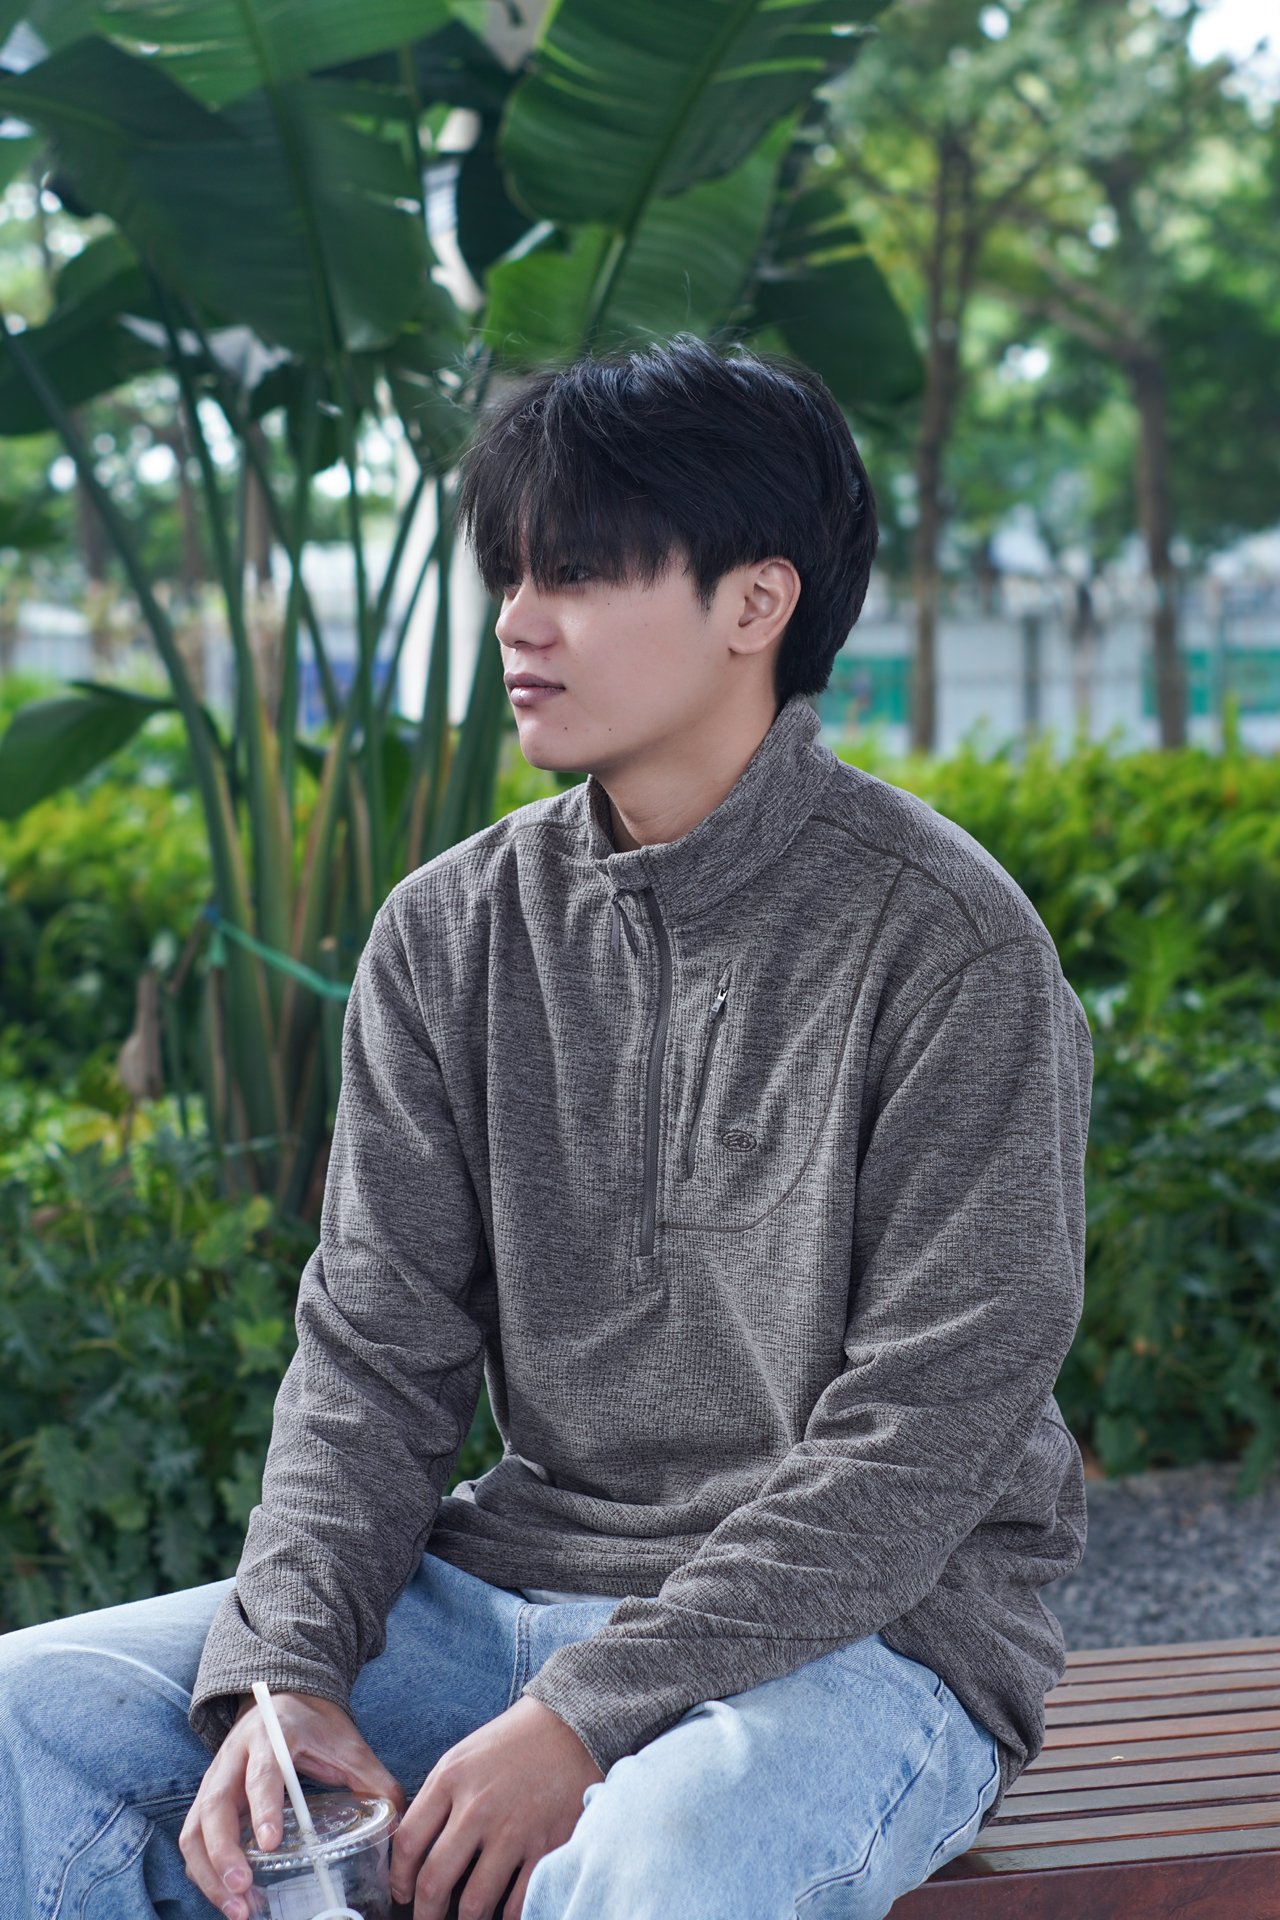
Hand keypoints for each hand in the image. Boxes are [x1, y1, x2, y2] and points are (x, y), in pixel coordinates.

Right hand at [179, 1691, 405, 1919]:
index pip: (262, 1773)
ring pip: (195, 1829)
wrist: (285, 1697)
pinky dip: (205, 1873)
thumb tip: (400, 1822)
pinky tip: (231, 1899)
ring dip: (209, 1873)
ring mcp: (214, 1778)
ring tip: (237, 1910)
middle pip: (214, 1806)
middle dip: (224, 1854)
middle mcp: (235, 1757)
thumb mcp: (348, 1745)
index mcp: (273, 1736)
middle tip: (243, 1891)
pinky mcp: (206, 1800)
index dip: (263, 1807)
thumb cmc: (316, 1726)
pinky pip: (193, 1840)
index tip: (271, 1844)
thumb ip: (374, 1780)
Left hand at [391, 1695, 602, 1919]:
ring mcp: (513, 1830)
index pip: (408, 1844)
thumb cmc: (510, 1743)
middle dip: (425, 1914)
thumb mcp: (461, 1756)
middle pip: (434, 1882)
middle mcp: (478, 1808)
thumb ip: (435, 1799)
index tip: (402, 1893)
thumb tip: (412, 1851)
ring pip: (475, 1904)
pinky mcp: (547, 1846)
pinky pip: (518, 1903)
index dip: (399, 1879)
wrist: (569, 1726)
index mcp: (451, 1780)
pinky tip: (502, 1913)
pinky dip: (507, 1917)